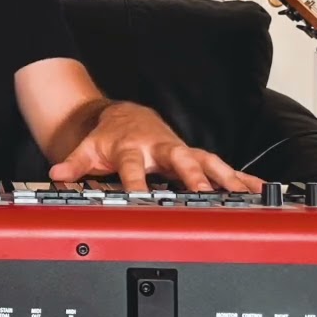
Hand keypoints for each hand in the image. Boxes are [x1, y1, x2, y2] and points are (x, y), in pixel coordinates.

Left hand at [49, 103, 262, 191]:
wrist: (125, 115)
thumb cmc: (109, 137)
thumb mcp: (86, 150)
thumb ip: (73, 164)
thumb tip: (56, 172)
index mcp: (133, 149)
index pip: (133, 170)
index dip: (136, 185)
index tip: (141, 200)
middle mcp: (160, 148)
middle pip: (179, 162)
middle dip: (193, 177)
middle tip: (205, 194)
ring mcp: (180, 151)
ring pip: (207, 163)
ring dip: (226, 179)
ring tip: (247, 195)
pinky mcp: (194, 155)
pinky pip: (221, 166)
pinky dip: (240, 177)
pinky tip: (259, 189)